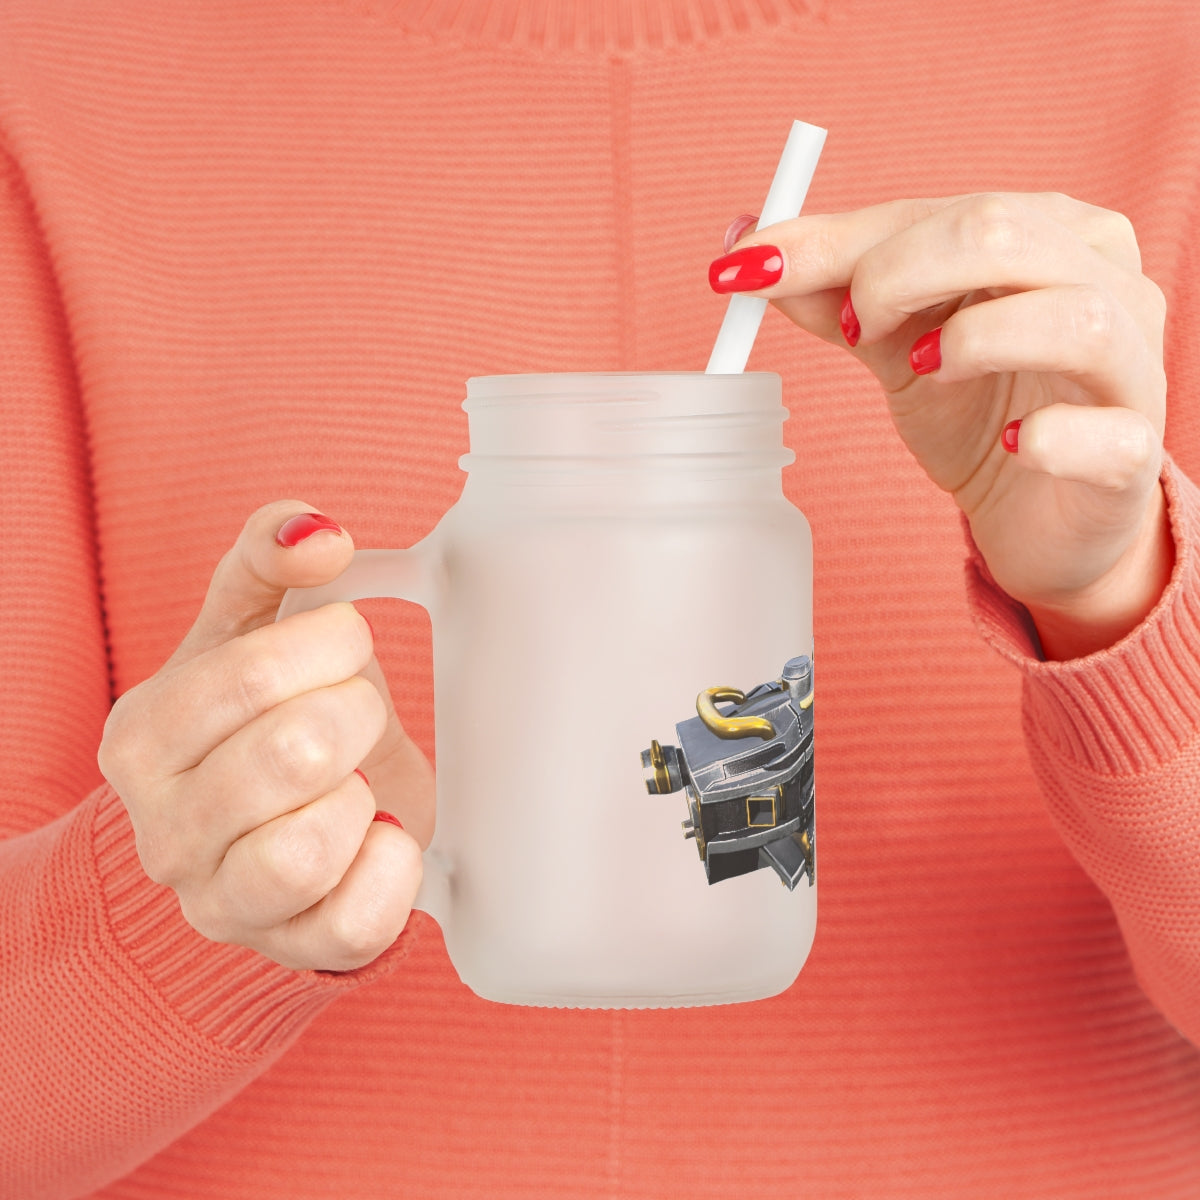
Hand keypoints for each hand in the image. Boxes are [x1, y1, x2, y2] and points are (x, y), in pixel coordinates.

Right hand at [98, 501, 433, 971]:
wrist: (270, 824)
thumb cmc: (261, 718)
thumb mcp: (249, 627)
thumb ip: (268, 558)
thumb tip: (318, 532)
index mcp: (143, 737)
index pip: (252, 674)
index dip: (330, 645)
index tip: (345, 644)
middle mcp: (164, 831)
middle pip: (294, 754)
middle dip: (356, 714)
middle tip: (356, 713)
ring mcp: (222, 902)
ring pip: (309, 849)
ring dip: (362, 796)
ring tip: (356, 779)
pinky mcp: (292, 949)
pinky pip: (356, 922)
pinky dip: (393, 867)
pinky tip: (381, 833)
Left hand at [712, 193, 1172, 658]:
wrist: (1039, 514)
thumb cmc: (978, 412)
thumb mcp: (896, 345)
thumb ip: (834, 295)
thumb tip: (747, 249)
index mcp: (1047, 234)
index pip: (938, 212)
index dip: (837, 240)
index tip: (749, 269)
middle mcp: (1105, 280)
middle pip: (1003, 234)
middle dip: (897, 274)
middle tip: (852, 329)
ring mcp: (1132, 366)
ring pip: (1074, 317)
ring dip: (973, 340)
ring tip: (921, 371)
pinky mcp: (1134, 453)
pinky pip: (1107, 434)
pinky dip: (1050, 437)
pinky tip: (1013, 446)